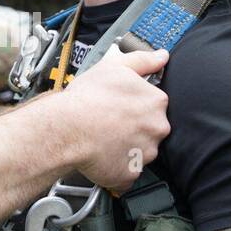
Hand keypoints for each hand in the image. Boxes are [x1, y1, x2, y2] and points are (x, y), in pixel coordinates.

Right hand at [59, 45, 170, 190]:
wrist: (67, 128)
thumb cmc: (88, 97)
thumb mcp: (115, 66)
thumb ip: (144, 60)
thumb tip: (162, 56)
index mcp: (156, 102)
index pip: (154, 104)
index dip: (135, 105)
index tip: (120, 106)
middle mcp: (157, 128)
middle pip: (150, 129)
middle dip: (134, 128)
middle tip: (110, 123)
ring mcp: (145, 153)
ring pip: (140, 151)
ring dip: (126, 147)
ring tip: (104, 139)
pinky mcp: (130, 174)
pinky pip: (127, 172)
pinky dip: (117, 167)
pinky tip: (102, 156)